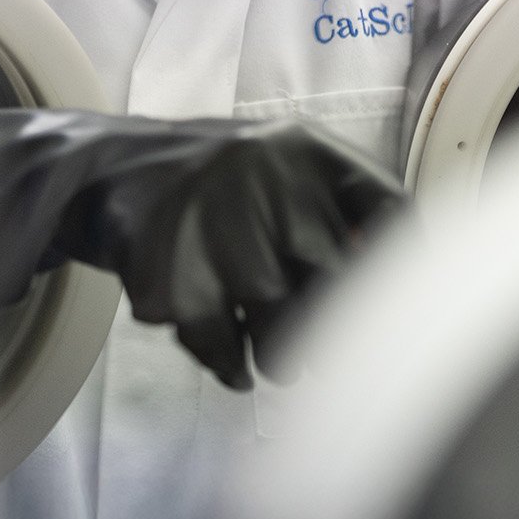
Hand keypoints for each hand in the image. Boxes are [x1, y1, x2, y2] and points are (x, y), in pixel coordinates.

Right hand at [51, 117, 403, 388]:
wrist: (111, 169)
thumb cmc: (222, 181)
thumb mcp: (286, 164)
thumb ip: (345, 209)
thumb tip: (406, 282)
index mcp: (310, 151)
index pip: (392, 217)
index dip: (403, 270)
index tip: (394, 306)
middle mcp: (273, 185)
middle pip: (342, 294)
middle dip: (333, 333)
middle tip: (315, 337)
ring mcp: (223, 236)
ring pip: (288, 338)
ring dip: (284, 357)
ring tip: (272, 348)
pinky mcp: (177, 285)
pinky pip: (229, 357)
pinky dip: (233, 367)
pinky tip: (231, 354)